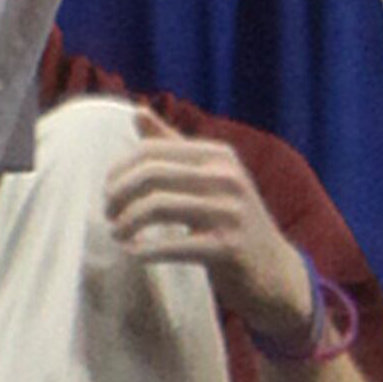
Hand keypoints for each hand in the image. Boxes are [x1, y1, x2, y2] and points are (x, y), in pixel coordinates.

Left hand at [105, 109, 315, 342]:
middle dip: (118, 195)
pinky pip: (174, 245)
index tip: (108, 192)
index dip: (120, 170)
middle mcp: (226, 176)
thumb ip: (172, 146)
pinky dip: (144, 250)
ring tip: (118, 235)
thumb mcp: (209, 176)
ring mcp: (229, 212)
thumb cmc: (231, 219)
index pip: (152, 150)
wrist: (274, 269)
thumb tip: (136, 112)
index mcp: (218, 154)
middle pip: (151, 175)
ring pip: (157, 207)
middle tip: (109, 215)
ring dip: (126, 223)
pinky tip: (134, 254)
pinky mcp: (228, 247)